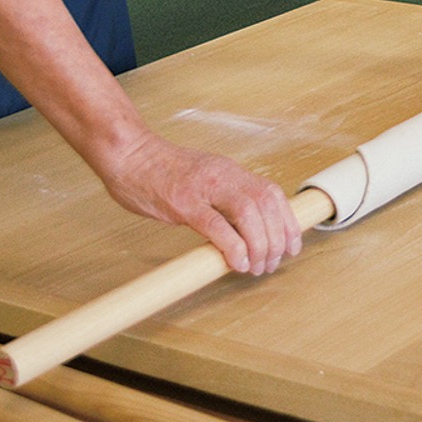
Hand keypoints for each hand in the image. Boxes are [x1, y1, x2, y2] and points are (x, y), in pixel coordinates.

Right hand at [97, 132, 301, 274]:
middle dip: (277, 238)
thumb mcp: (203, 178)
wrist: (129, 155)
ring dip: (259, 245)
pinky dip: (233, 246)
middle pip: (266, 204)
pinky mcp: (183, 203)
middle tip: (271, 263)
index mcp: (230, 171)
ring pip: (248, 214)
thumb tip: (242, 229)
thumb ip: (223, 198)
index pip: (272, 192)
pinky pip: (215, 226)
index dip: (287, 221)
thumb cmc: (161, 171)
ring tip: (256, 267)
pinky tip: (237, 263)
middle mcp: (223, 176)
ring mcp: (204, 188)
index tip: (292, 244)